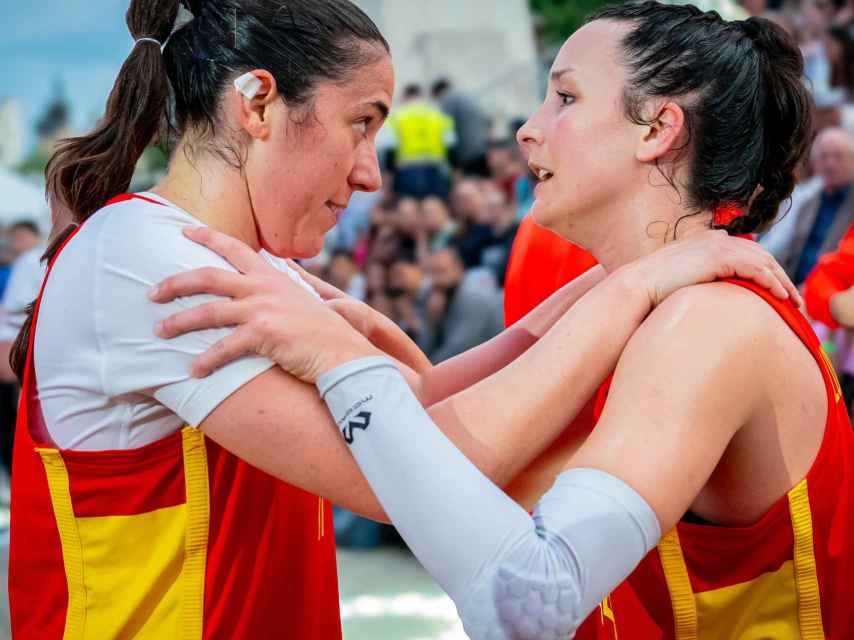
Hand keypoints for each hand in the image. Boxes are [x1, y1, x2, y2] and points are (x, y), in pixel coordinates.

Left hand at [149, 227, 380, 382]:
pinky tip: (193, 372)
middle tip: (151, 292)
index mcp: (273, 276)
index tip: (184, 231)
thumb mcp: (302, 303)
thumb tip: (266, 290)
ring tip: (159, 332)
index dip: (207, 236)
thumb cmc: (325, 334)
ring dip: (179, 322)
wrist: (345, 353)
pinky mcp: (264, 334)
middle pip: (208, 277)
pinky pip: (224, 348)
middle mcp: (264, 287)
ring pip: (208, 311)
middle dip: (175, 283)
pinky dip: (206, 361)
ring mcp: (263, 309)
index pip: (235, 248)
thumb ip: (280, 293)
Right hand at [619, 230, 801, 307]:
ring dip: (782, 281)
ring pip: (764, 261)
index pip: (748, 251)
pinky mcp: (719, 257)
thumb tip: (716, 290)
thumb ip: (702, 276)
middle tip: (794, 298)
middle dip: (781, 275)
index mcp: (709, 239)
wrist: (639, 285)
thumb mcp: (684, 277)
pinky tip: (780, 296)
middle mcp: (716, 238)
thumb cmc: (655, 288)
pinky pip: (756, 268)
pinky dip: (771, 282)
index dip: (767, 269)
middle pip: (761, 254)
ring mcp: (718, 245)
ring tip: (793, 301)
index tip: (778, 288)